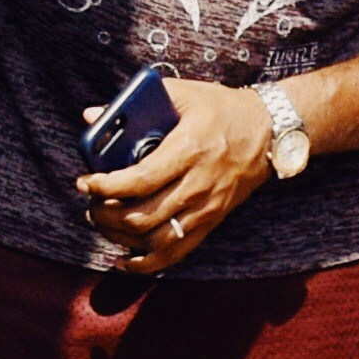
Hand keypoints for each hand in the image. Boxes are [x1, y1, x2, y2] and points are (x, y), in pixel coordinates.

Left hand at [78, 79, 274, 272]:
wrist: (272, 131)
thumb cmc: (222, 109)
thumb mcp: (183, 94)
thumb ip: (136, 102)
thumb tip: (92, 115)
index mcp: (188, 150)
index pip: (139, 181)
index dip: (105, 187)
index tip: (86, 182)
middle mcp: (198, 184)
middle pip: (141, 215)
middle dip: (105, 214)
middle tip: (91, 202)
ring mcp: (207, 207)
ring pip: (155, 239)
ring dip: (120, 237)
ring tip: (103, 222)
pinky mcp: (212, 220)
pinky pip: (178, 252)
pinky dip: (147, 263)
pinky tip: (125, 261)